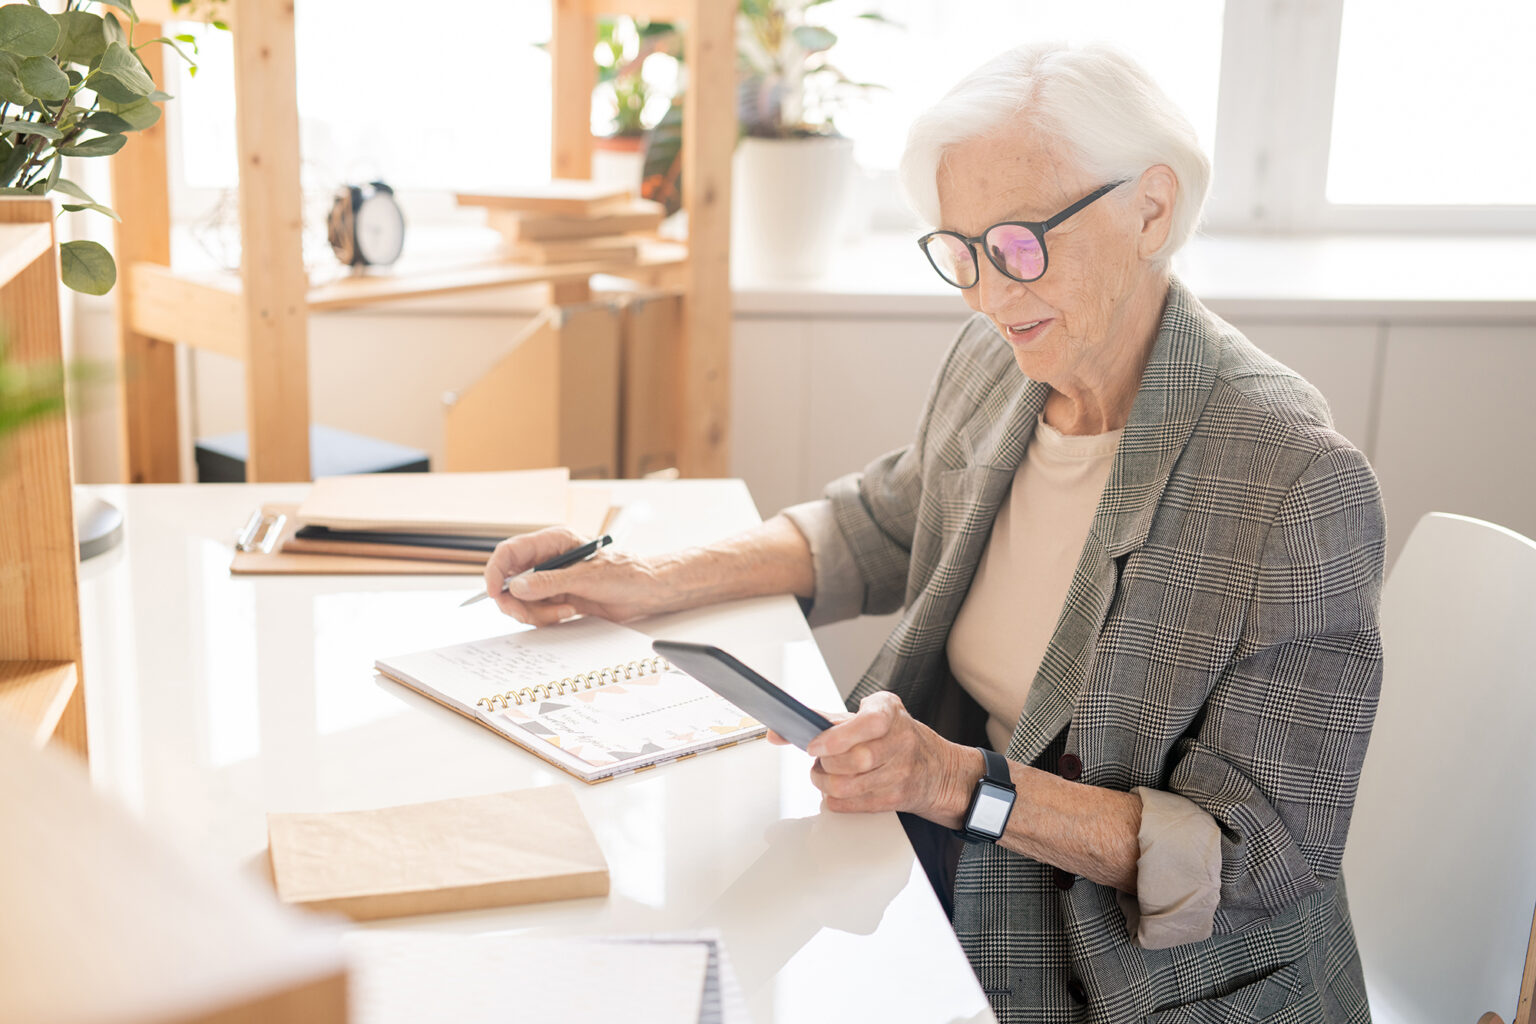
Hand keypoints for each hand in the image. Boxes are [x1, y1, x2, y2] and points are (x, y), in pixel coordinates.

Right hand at [483, 527, 680, 624]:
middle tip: (529, 615)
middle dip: (516, 601)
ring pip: (522, 600)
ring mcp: (551, 580)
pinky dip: (546, 618)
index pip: (510, 552)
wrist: (648, 592)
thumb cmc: (625, 574)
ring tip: (564, 612)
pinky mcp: (558, 598)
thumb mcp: (585, 578)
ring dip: (537, 613)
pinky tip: (569, 614)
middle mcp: (548, 560)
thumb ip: (549, 583)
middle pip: (510, 580)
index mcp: (553, 542)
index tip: (495, 593)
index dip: (496, 571)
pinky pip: (536, 611)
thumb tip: (516, 587)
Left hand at [788, 691, 980, 825]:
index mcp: (890, 714)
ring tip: (823, 774)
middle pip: (855, 760)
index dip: (837, 737)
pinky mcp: (895, 799)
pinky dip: (835, 799)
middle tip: (818, 759)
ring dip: (825, 783)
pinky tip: (836, 789)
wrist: (937, 768)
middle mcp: (900, 742)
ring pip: (850, 786)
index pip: (869, 723)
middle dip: (826, 763)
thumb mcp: (867, 714)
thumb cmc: (894, 735)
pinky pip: (854, 805)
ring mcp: (900, 773)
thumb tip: (778, 732)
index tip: (814, 745)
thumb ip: (824, 719)